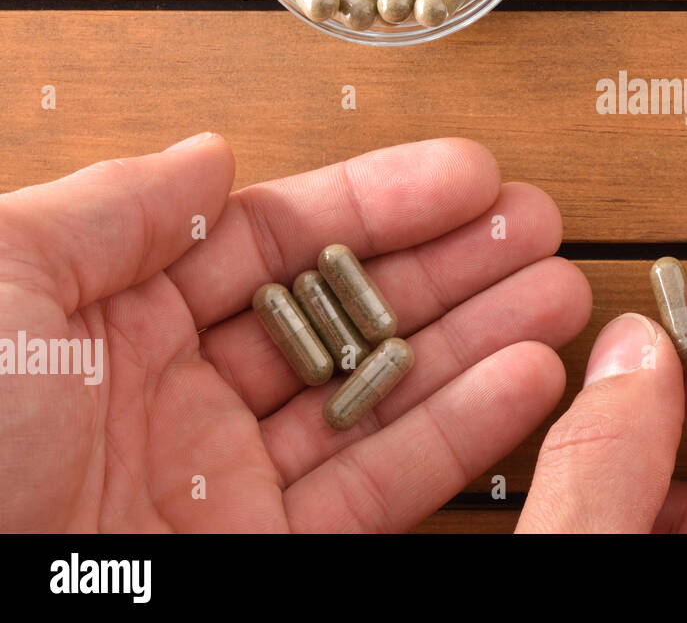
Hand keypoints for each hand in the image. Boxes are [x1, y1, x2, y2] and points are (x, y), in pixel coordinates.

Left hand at [0, 134, 589, 530]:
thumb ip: (108, 209)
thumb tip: (203, 156)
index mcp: (113, 318)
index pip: (279, 239)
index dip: (379, 201)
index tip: (462, 173)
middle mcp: (179, 393)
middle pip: (350, 310)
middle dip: (451, 261)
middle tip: (532, 223)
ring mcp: (226, 478)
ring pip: (381, 392)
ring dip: (478, 338)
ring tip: (556, 289)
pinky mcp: (265, 552)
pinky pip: (381, 486)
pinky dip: (461, 433)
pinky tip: (525, 378)